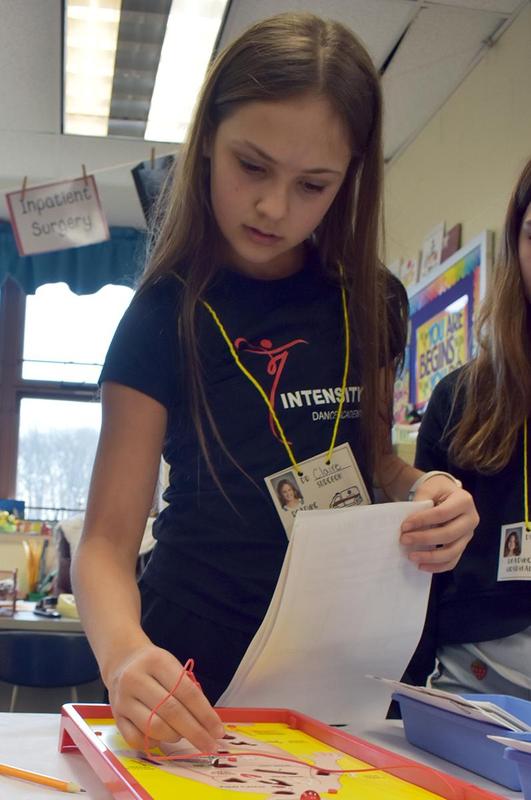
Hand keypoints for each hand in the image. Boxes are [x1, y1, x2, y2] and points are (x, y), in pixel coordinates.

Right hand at [105, 643, 224, 751]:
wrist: (123, 660)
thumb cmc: (155, 666)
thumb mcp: (172, 666)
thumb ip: (188, 691)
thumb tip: (208, 724)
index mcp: (157, 662)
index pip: (186, 692)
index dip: (205, 714)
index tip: (218, 731)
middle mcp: (136, 679)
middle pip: (171, 712)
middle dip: (195, 732)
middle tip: (210, 745)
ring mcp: (123, 699)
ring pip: (153, 727)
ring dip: (175, 736)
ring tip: (183, 733)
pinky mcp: (115, 716)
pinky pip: (136, 739)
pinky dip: (153, 743)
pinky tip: (162, 738)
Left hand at [400, 476, 477, 572]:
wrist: (447, 494)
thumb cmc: (437, 490)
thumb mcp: (429, 488)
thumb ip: (421, 502)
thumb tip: (409, 525)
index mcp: (464, 501)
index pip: (442, 514)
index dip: (422, 521)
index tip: (404, 526)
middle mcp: (471, 519)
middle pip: (448, 534)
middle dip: (424, 539)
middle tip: (404, 540)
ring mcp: (468, 535)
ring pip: (452, 552)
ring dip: (430, 557)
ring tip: (411, 556)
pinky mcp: (463, 546)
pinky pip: (453, 561)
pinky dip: (437, 566)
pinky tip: (421, 566)